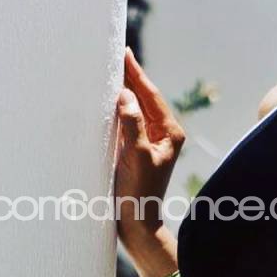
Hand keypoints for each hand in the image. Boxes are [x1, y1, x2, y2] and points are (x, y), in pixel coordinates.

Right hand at [115, 46, 185, 243]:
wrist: (136, 224)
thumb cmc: (139, 194)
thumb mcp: (136, 157)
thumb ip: (132, 124)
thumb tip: (126, 96)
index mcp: (169, 133)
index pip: (151, 95)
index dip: (137, 73)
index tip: (125, 53)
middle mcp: (162, 134)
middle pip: (144, 98)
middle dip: (130, 77)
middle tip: (115, 54)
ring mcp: (149, 142)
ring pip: (134, 108)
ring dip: (122, 90)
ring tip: (109, 70)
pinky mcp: (136, 150)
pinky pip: (126, 121)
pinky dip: (116, 108)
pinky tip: (106, 99)